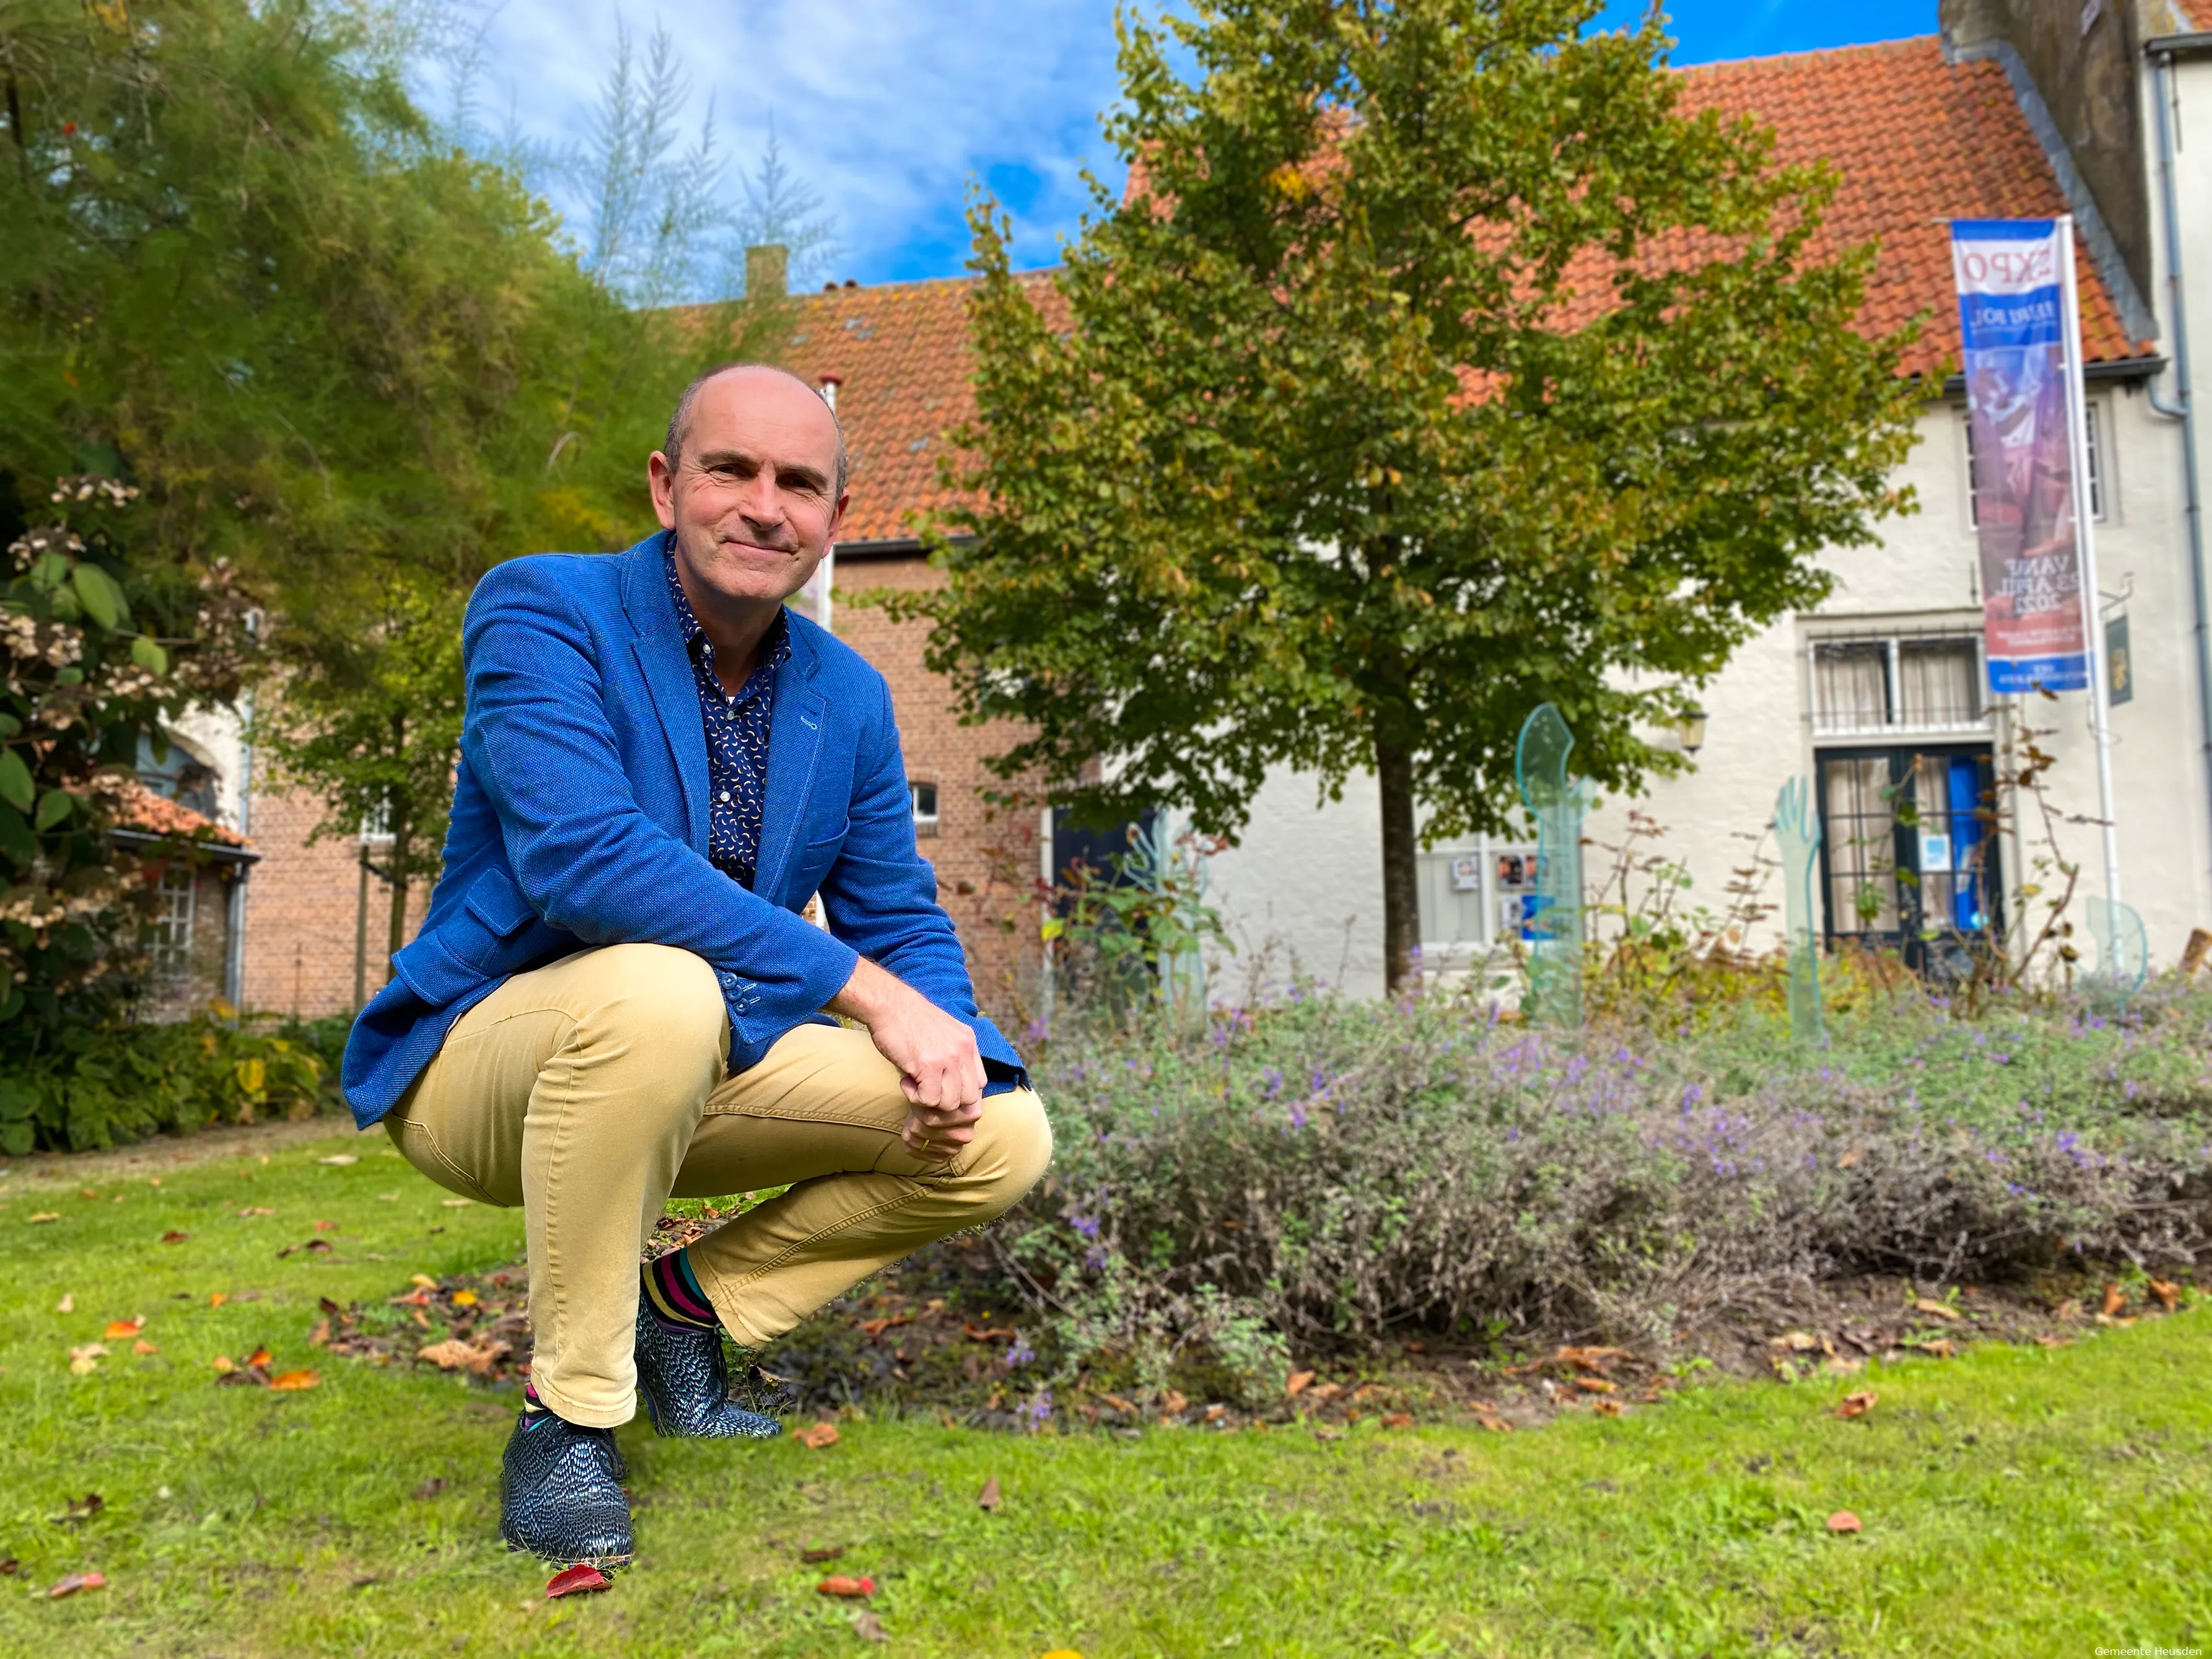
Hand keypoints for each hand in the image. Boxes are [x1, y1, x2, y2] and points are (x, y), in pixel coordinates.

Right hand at [829, 956, 984, 1160]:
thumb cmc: (909, 1019)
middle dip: (946, 1102)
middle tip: (926, 1091)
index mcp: (968, 1042)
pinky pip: (929, 1100)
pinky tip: (905, 1081)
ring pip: (950, 1103)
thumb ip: (954, 1052)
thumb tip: (955, 1082)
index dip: (960, 1092)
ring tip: (914, 1084)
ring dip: (930, 1101)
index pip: (980, 1083)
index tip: (940, 1087)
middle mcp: (963, 1050)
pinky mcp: (928, 1065)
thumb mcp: (944, 1031)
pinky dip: (915, 1097)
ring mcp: (948, 1058)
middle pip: (969, 1098)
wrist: (888, 1004)